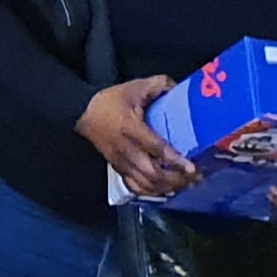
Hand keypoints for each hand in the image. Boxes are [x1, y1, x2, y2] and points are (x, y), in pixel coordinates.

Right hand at [77, 76, 192, 197]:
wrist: (82, 114)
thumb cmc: (108, 102)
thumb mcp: (134, 87)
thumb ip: (158, 85)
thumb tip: (178, 89)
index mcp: (130, 128)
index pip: (154, 148)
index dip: (174, 160)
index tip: (191, 167)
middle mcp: (125, 150)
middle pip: (152, 174)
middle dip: (176, 179)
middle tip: (195, 177)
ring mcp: (121, 163)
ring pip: (145, 185)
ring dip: (167, 187)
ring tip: (185, 183)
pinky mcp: (119, 169)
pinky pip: (136, 188)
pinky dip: (153, 192)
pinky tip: (166, 188)